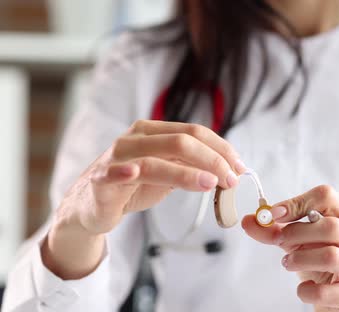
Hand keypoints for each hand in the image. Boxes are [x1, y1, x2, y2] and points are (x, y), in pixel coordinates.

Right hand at [44, 120, 245, 278]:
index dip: (221, 148)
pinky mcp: (101, 180)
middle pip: (180, 141)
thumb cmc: (132, 185)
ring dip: (186, 173)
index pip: (195, 132)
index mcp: (154, 131)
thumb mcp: (168, 172)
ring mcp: (117, 158)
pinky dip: (123, 172)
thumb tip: (229, 169)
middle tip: (231, 180)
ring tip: (210, 183)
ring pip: (155, 160)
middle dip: (212, 160)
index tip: (239, 167)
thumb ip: (192, 166)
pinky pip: (112, 173)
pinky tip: (133, 173)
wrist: (91, 205)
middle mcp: (136, 138)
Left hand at [243, 185, 338, 311]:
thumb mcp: (299, 241)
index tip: (273, 215)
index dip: (296, 203)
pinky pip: (325, 292)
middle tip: (279, 241)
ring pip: (330, 256)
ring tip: (288, 263)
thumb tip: (249, 221)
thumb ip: (274, 230)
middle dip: (296, 233)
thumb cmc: (322, 260)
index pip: (327, 196)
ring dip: (300, 259)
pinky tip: (304, 287)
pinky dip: (306, 290)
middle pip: (330, 226)